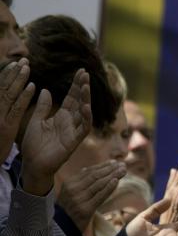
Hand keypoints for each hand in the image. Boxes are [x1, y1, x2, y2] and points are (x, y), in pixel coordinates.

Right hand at [0, 58, 34, 161]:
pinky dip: (24, 96)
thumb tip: (6, 99)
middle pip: (3, 88)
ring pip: (8, 94)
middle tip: (24, 60)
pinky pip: (16, 108)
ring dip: (18, 79)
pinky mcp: (5, 127)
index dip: (6, 75)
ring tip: (26, 67)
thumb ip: (1, 110)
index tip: (15, 64)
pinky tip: (33, 86)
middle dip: (13, 73)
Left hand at [20, 69, 92, 195]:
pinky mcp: (74, 141)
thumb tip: (44, 89)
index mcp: (61, 116)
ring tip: (86, 86)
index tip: (80, 72)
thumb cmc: (34, 145)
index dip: (76, 85)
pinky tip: (86, 107)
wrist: (32, 164)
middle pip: (79, 102)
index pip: (71, 98)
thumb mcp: (35, 121)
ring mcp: (73, 131)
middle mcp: (70, 122)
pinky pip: (83, 128)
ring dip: (86, 100)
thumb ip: (42, 107)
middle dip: (83, 88)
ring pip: (84, 112)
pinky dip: (86, 118)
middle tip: (85, 74)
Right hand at [58, 160, 126, 230]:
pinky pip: (99, 196)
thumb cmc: (68, 209)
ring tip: (123, 171)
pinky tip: (116, 181)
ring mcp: (79, 200)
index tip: (115, 162)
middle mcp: (73, 190)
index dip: (103, 166)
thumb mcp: (69, 193)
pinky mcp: (85, 210)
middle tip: (123, 165)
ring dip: (113, 176)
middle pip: (95, 176)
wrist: (60, 230)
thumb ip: (80, 181)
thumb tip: (91, 168)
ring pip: (99, 184)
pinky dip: (109, 188)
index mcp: (69, 183)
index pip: (89, 171)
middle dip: (110, 169)